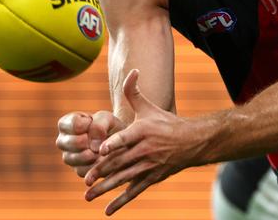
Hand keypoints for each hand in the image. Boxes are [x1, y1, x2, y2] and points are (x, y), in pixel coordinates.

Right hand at [56, 110, 124, 177]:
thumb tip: (92, 145)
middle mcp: (63, 141)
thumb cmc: (108, 125)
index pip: (68, 124)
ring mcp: (69, 157)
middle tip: (98, 137)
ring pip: (74, 158)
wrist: (118, 140)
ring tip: (101, 148)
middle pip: (69, 142)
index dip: (84, 124)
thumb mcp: (106, 118)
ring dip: (91, 153)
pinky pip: (83, 170)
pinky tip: (103, 157)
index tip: (93, 122)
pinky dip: (95, 164)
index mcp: (66, 125)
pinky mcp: (79, 170)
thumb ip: (98, 125)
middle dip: (87, 140)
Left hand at [84, 69, 196, 215]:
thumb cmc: (166, 122)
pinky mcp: (152, 178)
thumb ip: (135, 92)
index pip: (127, 137)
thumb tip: (132, 71)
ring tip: (89, 195)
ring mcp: (150, 165)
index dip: (114, 143)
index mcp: (143, 130)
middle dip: (102, 172)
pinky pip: (135, 191)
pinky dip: (122, 201)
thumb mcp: (150, 107)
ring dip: (106, 189)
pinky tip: (108, 210)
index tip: (101, 149)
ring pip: (125, 178)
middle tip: (85, 179)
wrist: (192, 142)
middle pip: (122, 161)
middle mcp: (146, 149)